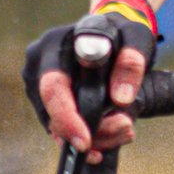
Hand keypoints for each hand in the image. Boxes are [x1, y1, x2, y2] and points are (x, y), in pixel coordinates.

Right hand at [23, 0, 157, 155]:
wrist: (109, 34)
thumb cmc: (121, 32)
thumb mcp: (135, 37)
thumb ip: (132, 61)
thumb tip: (121, 98)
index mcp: (54, 45)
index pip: (52, 87)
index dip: (67, 117)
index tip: (86, 140)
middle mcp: (38, 66)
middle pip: (54, 115)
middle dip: (93, 132)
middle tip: (127, 128)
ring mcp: (38, 86)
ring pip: (59, 128)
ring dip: (96, 136)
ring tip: (127, 128)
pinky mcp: (47, 102)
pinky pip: (63, 129)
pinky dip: (90, 136)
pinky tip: (114, 134)